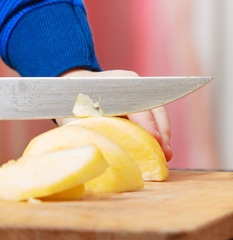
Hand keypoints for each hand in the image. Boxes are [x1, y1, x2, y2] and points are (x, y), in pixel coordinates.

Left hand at [58, 68, 172, 160]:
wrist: (73, 84)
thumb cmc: (72, 101)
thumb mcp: (75, 114)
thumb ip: (86, 128)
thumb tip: (99, 149)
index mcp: (116, 84)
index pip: (137, 105)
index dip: (148, 125)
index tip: (157, 142)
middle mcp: (131, 84)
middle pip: (154, 107)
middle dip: (162, 131)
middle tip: (166, 154)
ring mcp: (138, 90)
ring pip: (157, 112)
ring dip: (163, 133)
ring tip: (166, 155)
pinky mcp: (140, 100)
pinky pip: (153, 115)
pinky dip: (158, 131)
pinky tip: (159, 148)